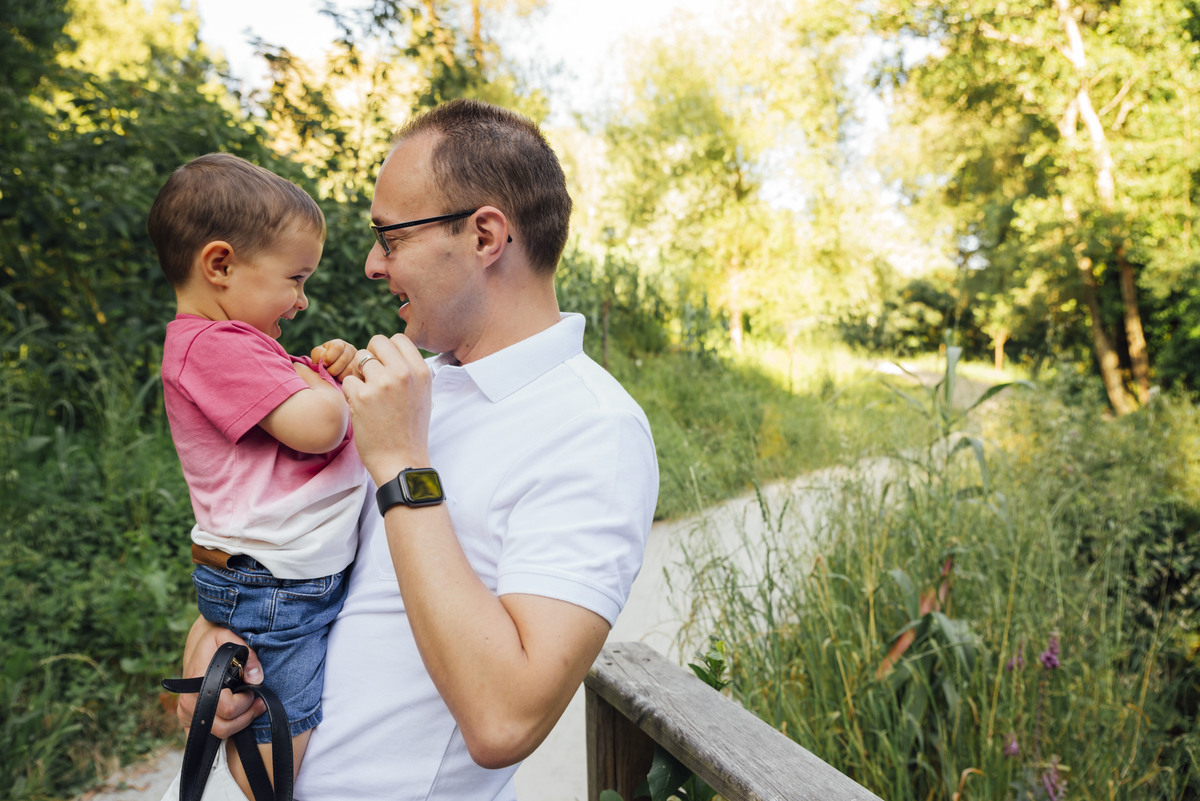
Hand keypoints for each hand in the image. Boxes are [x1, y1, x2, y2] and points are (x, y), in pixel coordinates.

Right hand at [175, 616, 264, 738]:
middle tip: (257, 702)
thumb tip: (257, 678)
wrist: (199, 644)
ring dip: (239, 724)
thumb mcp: (231, 637)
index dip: (245, 702)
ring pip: (218, 734)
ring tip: (250, 707)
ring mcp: (185, 712)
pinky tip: (236, 717)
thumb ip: (248, 655)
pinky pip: (207, 737)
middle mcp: (188, 701)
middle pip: (223, 727)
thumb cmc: (216, 640)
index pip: (227, 707)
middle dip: (246, 715)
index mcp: (197, 681)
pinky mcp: (187, 719)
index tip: (252, 690)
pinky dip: (225, 731)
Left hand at [311, 338, 358, 380]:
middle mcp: (351, 349)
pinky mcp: (362, 370)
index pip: (337, 348)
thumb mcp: (317, 355)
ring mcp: (358, 359)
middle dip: (333, 370)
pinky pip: (356, 376)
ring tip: (335, 377)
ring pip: (350, 369)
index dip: (329, 358)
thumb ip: (318, 355)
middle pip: (343, 360)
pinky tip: (342, 380)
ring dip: (339, 376)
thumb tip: (324, 360)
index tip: (324, 364)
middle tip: (328, 373)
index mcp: (339, 344)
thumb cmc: (323, 361)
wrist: (331, 370)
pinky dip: (347, 380)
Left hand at [340, 333, 432, 484]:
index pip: (399, 338)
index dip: (387, 350)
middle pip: (376, 342)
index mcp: (421, 371)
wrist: (402, 461)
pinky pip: (348, 380)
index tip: (386, 366)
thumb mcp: (422, 395)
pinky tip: (362, 408)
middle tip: (372, 378)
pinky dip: (351, 393)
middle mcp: (403, 373)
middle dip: (370, 356)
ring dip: (360, 375)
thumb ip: (409, 371)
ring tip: (368, 396)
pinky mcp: (361, 397)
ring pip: (359, 360)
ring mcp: (382, 384)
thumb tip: (390, 351)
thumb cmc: (410, 430)